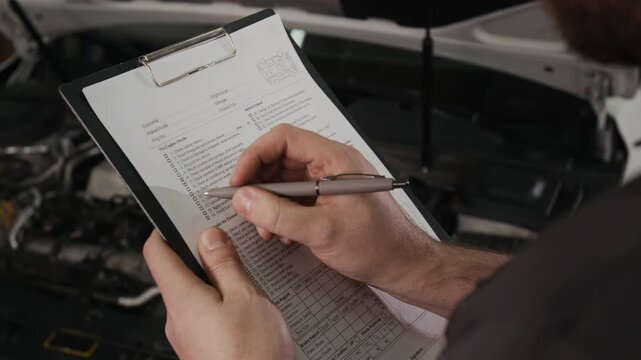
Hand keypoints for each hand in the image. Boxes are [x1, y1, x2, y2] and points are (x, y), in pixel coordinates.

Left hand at [143, 228, 293, 359]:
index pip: (156, 252)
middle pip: (177, 272)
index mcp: (182, 298)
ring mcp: (188, 335)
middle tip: (228, 243)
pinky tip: (246, 305)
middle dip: (200, 254)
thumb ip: (225, 265)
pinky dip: (220, 301)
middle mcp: (177, 317)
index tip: (180, 215)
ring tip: (245, 275)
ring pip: (194, 294)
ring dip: (215, 279)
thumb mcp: (245, 297)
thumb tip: (210, 239)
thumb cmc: (251, 356)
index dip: (164, 228)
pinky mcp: (202, 348)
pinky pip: (204, 314)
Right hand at [229, 124, 508, 317]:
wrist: (403, 265)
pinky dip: (282, 212)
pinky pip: (295, 196)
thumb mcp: (321, 231)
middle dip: (259, 184)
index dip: (255, 156)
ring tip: (265, 228)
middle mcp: (331, 164)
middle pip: (281, 159)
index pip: (284, 139)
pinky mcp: (328, 198)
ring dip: (269, 202)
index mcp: (335, 159)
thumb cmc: (376, 245)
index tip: (238, 182)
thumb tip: (244, 199)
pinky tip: (281, 233)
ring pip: (285, 180)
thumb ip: (278, 214)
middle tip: (246, 208)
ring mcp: (330, 181)